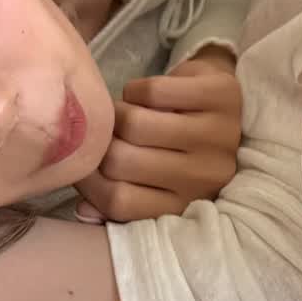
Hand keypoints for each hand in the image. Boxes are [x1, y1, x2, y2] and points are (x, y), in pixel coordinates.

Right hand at [73, 47, 241, 222]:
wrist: (220, 105)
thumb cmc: (176, 151)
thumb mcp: (152, 182)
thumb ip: (115, 200)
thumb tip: (83, 211)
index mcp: (185, 205)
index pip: (120, 202)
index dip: (87, 182)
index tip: (80, 163)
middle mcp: (208, 175)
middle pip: (121, 161)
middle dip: (101, 142)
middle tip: (103, 132)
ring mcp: (219, 135)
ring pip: (135, 124)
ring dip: (117, 114)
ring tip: (121, 114)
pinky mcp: (221, 95)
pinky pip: (153, 90)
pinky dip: (136, 89)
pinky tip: (143, 96)